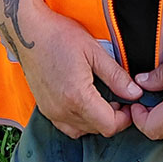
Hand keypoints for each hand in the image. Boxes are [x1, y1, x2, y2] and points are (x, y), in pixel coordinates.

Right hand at [16, 0, 143, 138]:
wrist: (27, 30)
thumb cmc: (59, 35)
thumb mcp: (94, 51)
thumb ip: (116, 76)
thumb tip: (134, 93)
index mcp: (78, 97)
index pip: (108, 126)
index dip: (124, 119)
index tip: (129, 104)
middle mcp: (62, 110)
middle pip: (97, 130)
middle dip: (112, 118)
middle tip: (119, 97)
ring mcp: (51, 111)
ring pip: (82, 131)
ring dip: (96, 120)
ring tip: (102, 99)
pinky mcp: (44, 108)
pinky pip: (67, 126)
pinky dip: (80, 121)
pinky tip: (85, 102)